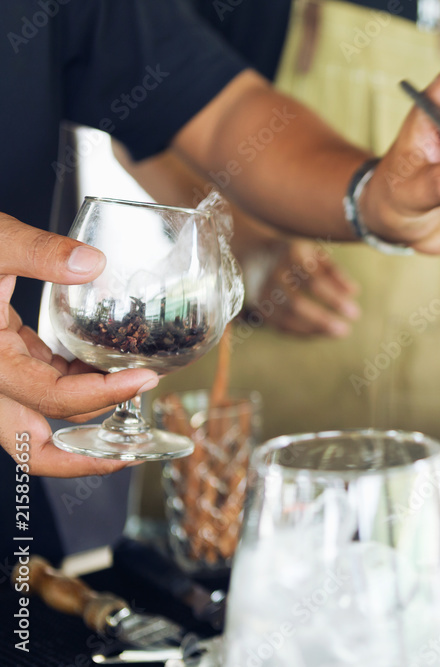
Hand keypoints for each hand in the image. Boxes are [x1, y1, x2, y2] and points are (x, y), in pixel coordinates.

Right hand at [0, 213, 158, 476]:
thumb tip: (91, 263)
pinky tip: (103, 365)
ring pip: (37, 420)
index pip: (52, 398)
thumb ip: (37, 252)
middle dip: (86, 456)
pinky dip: (73, 386)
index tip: (144, 378)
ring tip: (131, 396)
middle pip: (33, 445)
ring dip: (84, 415)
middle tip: (135, 448)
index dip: (103, 394)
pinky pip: (39, 389)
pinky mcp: (1, 358)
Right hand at [242, 238, 359, 336]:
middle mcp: (273, 275)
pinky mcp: (260, 307)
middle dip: (323, 319)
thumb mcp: (315, 254)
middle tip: (345, 330)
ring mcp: (262, 292)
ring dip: (314, 329)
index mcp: (290, 256)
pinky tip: (321, 332)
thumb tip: (354, 292)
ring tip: (338, 333)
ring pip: (287, 318)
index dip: (334, 300)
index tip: (354, 313)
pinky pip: (281, 325)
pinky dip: (303, 332)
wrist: (256, 253)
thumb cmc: (296, 255)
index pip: (314, 282)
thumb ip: (334, 271)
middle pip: (297, 304)